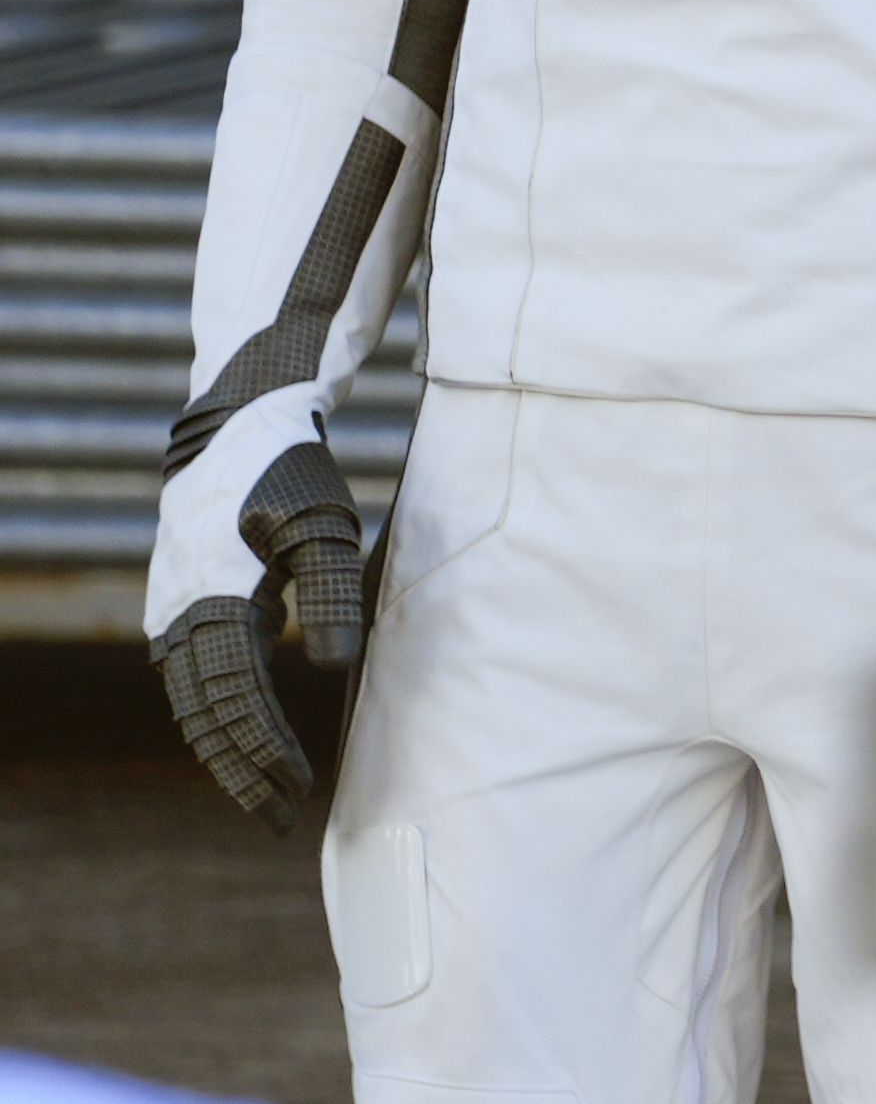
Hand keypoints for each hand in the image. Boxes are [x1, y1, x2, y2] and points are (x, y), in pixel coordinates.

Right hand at [151, 444, 368, 829]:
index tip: (300, 787)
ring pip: (193, 705)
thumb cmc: (289, 473)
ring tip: (263, 798)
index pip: (239, 698)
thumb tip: (333, 668)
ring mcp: (172, 614)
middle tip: (280, 818)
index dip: (267, 748)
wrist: (234, 427)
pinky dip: (213, 720)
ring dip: (225, 753)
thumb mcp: (323, 526)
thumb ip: (330, 596)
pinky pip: (191, 681)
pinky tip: (240, 745)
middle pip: (207, 716)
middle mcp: (181, 616)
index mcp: (214, 602)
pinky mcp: (179, 607)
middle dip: (242, 770)